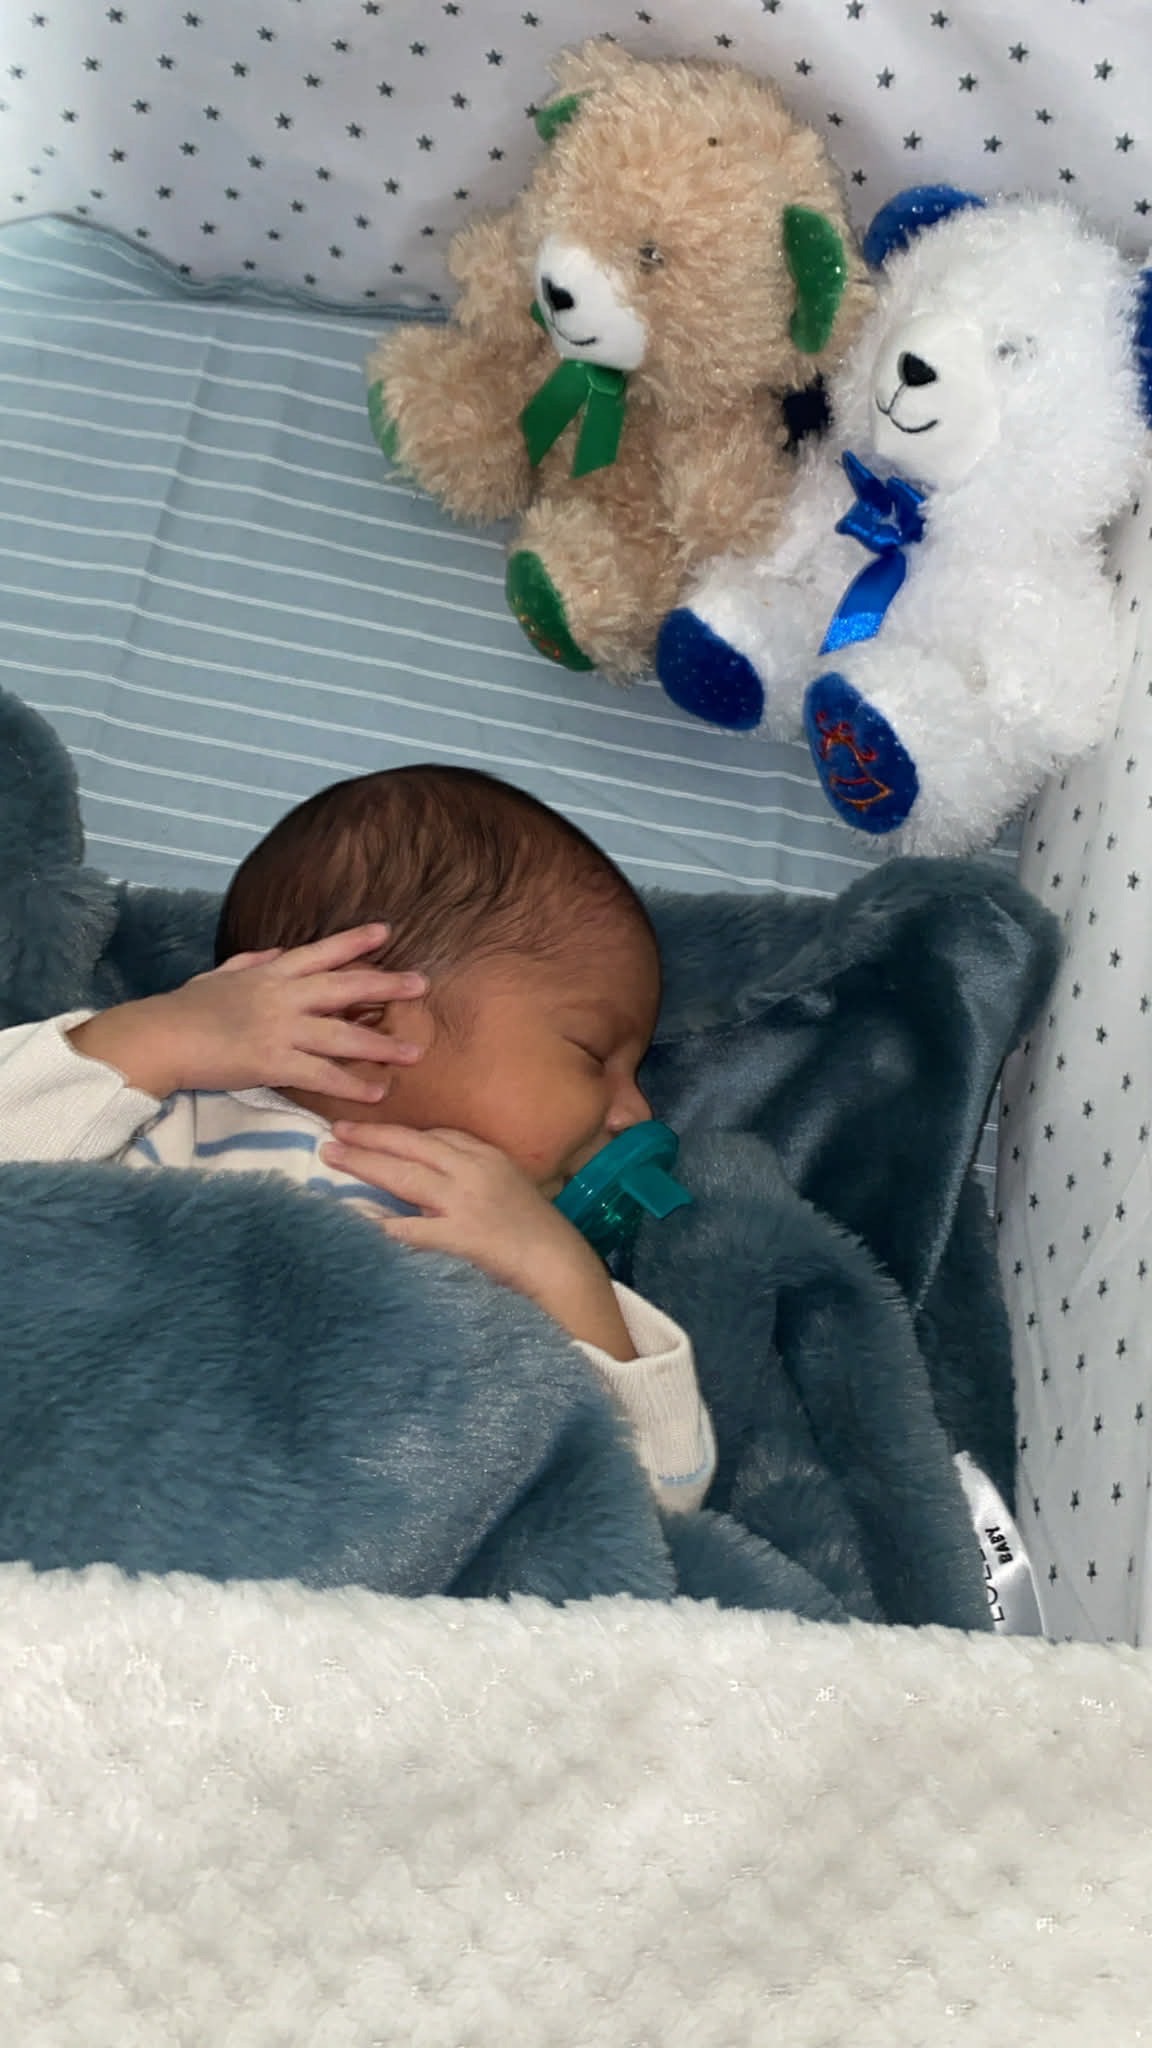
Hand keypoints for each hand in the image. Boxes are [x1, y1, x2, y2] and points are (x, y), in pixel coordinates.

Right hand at [67, 925, 427, 1102]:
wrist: (159, 1037)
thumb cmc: (183, 1009)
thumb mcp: (219, 975)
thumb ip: (253, 962)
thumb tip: (278, 952)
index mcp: (270, 973)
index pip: (321, 952)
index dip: (354, 941)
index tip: (386, 932)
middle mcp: (282, 996)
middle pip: (345, 986)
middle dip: (386, 984)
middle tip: (421, 984)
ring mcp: (280, 1029)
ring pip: (342, 1035)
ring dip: (382, 1045)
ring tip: (414, 1052)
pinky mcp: (272, 1062)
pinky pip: (321, 1075)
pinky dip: (351, 1084)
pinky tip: (377, 1092)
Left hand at [321, 1123, 636, 1359]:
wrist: (562, 1267)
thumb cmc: (537, 1234)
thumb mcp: (508, 1190)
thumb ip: (474, 1179)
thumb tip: (435, 1182)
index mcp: (488, 1156)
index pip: (437, 1134)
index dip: (400, 1131)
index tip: (371, 1131)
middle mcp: (474, 1170)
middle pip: (412, 1145)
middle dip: (370, 1137)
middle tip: (335, 1132)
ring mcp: (466, 1202)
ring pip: (404, 1174)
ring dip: (364, 1163)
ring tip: (331, 1156)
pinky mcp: (462, 1236)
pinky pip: (411, 1229)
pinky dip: (381, 1224)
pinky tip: (355, 1220)